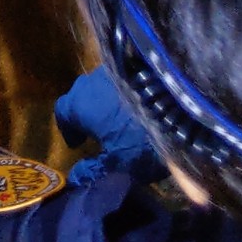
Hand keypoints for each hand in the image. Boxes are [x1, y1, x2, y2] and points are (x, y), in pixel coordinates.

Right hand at [53, 66, 162, 184]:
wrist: (180, 108)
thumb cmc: (140, 141)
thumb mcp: (117, 166)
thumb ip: (92, 171)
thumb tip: (75, 176)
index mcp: (80, 104)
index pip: (62, 112)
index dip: (67, 129)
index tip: (78, 143)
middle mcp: (91, 82)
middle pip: (80, 95)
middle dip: (85, 113)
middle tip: (96, 131)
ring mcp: (115, 70)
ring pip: (102, 86)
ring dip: (105, 101)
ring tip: (119, 120)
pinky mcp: (138, 65)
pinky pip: (123, 80)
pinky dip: (124, 93)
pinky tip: (138, 108)